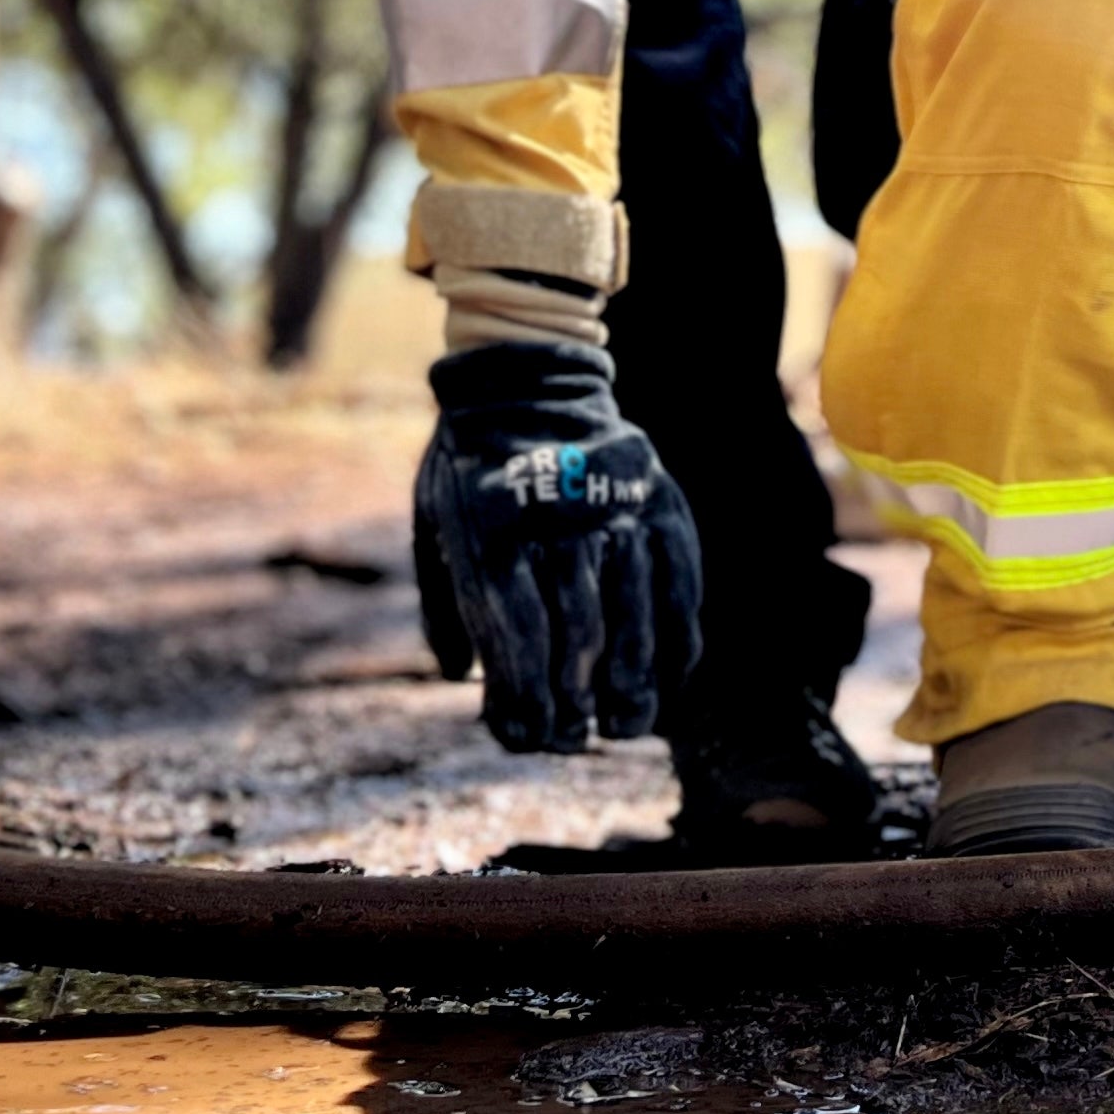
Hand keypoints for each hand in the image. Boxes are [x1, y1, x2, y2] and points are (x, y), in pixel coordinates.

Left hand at [413, 339, 702, 752]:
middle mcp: (557, 512)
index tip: (527, 739)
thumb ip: (447, 603)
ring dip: (632, 682)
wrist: (526, 372)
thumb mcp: (433, 524)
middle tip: (573, 741)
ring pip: (634, 612)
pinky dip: (678, 637)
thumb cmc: (471, 467)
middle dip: (575, 700)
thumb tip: (462, 679)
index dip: (522, 695)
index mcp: (488, 522)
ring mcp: (617, 502)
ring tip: (625, 726)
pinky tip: (671, 678)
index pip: (513, 628)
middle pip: (577, 629)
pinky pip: (680, 581)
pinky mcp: (661, 498)